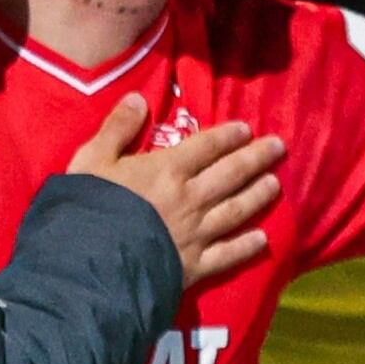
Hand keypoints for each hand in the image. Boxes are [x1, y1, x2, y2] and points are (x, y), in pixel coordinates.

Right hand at [69, 101, 282, 289]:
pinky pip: (227, 254)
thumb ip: (117, 128)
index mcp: (167, 170)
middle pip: (230, 174)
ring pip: (236, 211)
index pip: (205, 147)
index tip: (246, 128)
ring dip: (257, 196)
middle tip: (279, 147)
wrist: (88, 262)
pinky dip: (246, 246)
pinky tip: (262, 239)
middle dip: (255, 158)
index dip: (227, 136)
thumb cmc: (86, 207)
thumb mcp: (91, 159)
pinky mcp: (193, 266)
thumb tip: (139, 98)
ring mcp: (196, 234)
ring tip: (275, 185)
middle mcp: (190, 199)